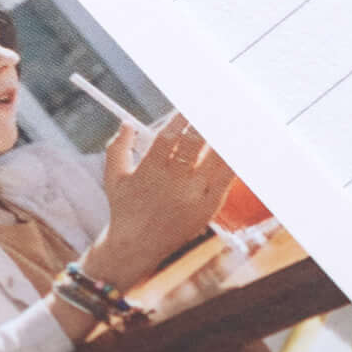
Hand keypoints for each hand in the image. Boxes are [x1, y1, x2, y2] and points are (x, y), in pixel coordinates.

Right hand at [92, 114, 235, 290]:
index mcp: (149, 172)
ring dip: (224, 137)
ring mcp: (193, 197)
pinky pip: (226, 179)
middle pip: (194, 144)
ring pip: (215, 159)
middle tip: (215, 104)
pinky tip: (238, 145)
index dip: (180, 118)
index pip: (168, 138)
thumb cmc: (125, 207)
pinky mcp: (208, 208)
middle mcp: (173, 184)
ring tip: (232, 118)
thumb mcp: (113, 178)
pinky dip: (233, 160)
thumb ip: (117, 148)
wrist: (137, 247)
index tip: (189, 104)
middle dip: (204, 121)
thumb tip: (127, 123)